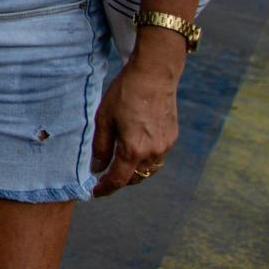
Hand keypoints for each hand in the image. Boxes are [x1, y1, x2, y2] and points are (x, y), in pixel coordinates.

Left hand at [89, 40, 182, 196]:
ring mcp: (165, 146)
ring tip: (118, 165)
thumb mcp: (103, 119)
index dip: (105, 189)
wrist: (154, 76)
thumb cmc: (125, 94)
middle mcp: (152, 152)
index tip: (95, 193)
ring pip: (147, 170)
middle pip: (134, 178)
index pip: (118, 180)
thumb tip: (98, 168)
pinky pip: (157, 157)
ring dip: (133, 172)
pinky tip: (135, 149)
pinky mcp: (172, 138)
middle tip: (104, 177)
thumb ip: (100, 147)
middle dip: (119, 181)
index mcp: (133, 149)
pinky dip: (144, 160)